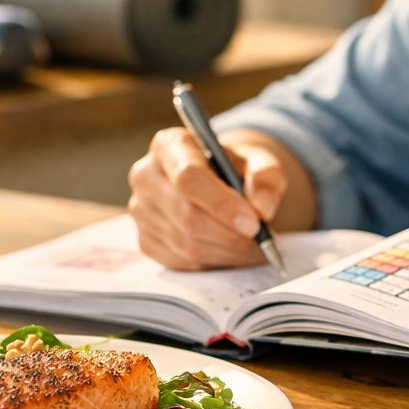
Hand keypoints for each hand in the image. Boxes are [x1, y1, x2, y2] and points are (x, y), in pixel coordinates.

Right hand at [127, 127, 287, 269]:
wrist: (215, 181)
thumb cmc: (234, 167)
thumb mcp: (257, 159)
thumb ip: (267, 175)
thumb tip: (262, 208)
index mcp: (169, 145)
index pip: (188, 177)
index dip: (221, 204)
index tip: (254, 224)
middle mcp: (146, 176)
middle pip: (187, 215)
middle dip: (231, 236)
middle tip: (265, 242)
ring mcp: (141, 211)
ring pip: (186, 244)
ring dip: (228, 253)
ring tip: (257, 249)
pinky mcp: (145, 240)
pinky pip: (182, 262)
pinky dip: (214, 263)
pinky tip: (234, 254)